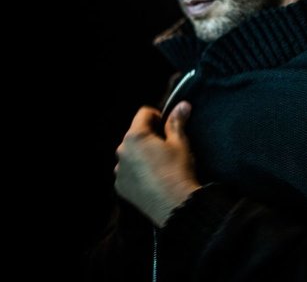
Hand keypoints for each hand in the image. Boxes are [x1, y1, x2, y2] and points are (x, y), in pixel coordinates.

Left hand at [114, 101, 200, 226]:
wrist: (175, 206)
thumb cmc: (178, 170)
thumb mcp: (180, 143)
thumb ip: (177, 121)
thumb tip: (183, 105)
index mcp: (135, 136)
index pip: (144, 113)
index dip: (158, 116)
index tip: (169, 127)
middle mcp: (122, 151)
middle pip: (136, 133)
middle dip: (150, 136)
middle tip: (167, 147)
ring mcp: (120, 170)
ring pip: (131, 153)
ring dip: (143, 153)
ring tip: (161, 164)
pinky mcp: (121, 186)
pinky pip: (128, 170)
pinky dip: (138, 170)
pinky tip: (154, 178)